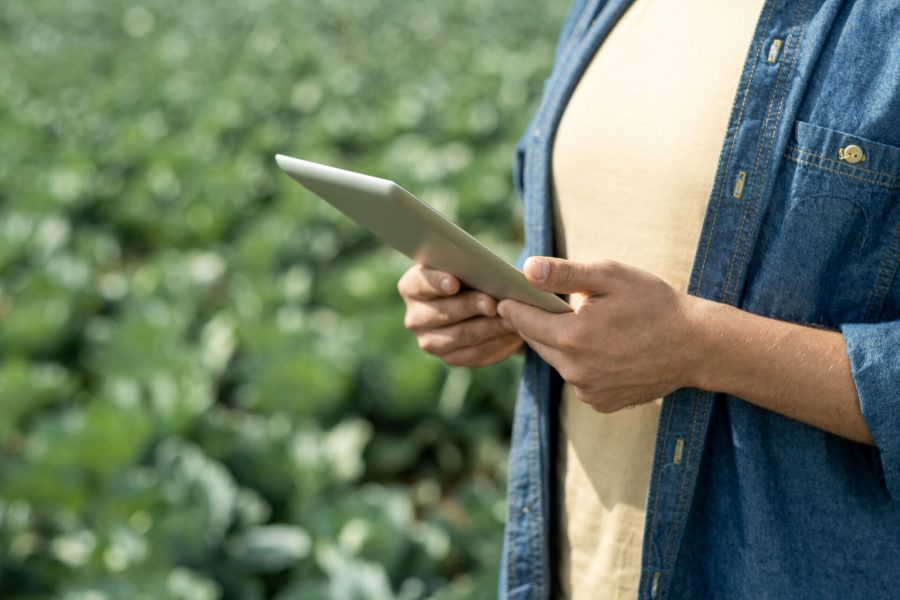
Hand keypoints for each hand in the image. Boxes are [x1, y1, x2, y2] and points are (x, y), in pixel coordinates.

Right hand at [398, 265, 522, 366]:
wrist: (480, 301)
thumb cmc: (472, 275)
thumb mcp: (468, 266)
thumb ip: (471, 265)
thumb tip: (490, 273)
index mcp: (412, 286)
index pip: (420, 284)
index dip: (437, 283)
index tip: (454, 283)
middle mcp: (415, 317)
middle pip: (442, 313)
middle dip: (470, 307)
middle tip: (493, 304)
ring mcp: (430, 341)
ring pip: (461, 336)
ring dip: (488, 327)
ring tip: (511, 319)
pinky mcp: (450, 358)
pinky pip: (474, 354)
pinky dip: (496, 343)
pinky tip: (512, 334)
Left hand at [497, 257, 702, 411]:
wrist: (696, 345)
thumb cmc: (654, 303)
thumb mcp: (610, 276)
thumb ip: (563, 273)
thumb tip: (525, 269)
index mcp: (572, 337)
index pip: (523, 321)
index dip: (512, 306)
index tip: (504, 296)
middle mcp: (574, 370)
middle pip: (537, 343)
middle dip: (535, 323)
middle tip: (537, 304)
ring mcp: (588, 391)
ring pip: (557, 362)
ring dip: (559, 344)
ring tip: (575, 323)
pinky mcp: (601, 403)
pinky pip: (577, 379)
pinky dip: (579, 363)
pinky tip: (599, 347)